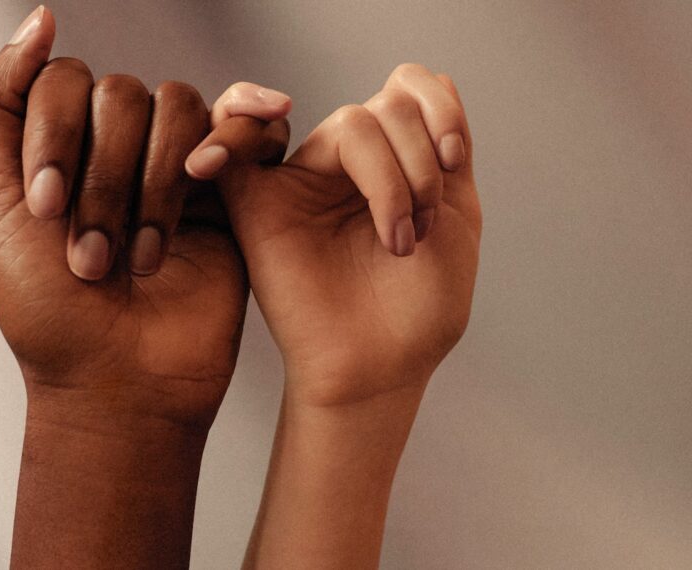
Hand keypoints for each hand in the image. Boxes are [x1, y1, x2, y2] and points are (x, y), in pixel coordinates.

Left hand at [0, 10, 289, 429]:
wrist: (117, 382)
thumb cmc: (47, 312)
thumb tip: (39, 20)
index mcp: (58, 143)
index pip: (63, 81)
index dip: (56, 137)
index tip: (45, 210)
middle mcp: (117, 145)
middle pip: (122, 95)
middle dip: (103, 180)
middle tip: (91, 256)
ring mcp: (177, 164)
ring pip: (178, 108)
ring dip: (154, 187)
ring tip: (140, 257)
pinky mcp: (231, 190)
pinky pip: (244, 126)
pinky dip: (232, 139)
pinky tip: (211, 174)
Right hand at [190, 64, 480, 405]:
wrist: (381, 368)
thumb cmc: (419, 309)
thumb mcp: (456, 215)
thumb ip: (445, 146)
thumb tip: (432, 78)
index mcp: (396, 162)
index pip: (410, 89)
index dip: (438, 109)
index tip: (454, 162)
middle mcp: (349, 165)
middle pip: (387, 107)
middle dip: (421, 163)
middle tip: (422, 227)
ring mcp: (304, 181)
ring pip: (350, 124)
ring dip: (392, 177)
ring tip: (398, 239)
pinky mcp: (258, 205)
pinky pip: (236, 145)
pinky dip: (235, 126)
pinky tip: (252, 136)